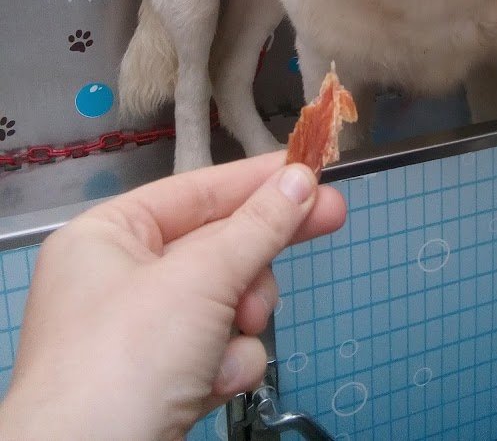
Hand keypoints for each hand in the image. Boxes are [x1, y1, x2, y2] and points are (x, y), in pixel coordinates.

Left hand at [0, 153, 345, 440]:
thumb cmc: (128, 359)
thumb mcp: (201, 279)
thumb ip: (259, 226)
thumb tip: (301, 178)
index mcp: (108, 236)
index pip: (197, 191)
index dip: (257, 180)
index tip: (311, 169)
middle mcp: (119, 278)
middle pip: (216, 246)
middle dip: (259, 255)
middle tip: (333, 217)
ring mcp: (140, 335)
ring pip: (226, 300)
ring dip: (243, 318)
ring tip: (239, 331)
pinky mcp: (160, 381)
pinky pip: (217, 350)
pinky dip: (227, 365)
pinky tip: (217, 382)